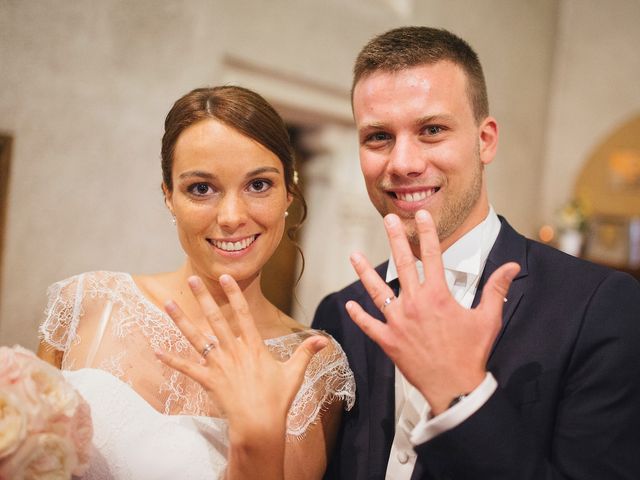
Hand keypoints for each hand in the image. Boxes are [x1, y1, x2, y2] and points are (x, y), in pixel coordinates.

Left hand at [155, 274, 327, 478]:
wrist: (259, 424)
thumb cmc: (277, 399)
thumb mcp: (295, 373)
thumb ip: (306, 352)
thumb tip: (324, 339)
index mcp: (253, 346)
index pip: (243, 313)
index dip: (234, 294)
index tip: (225, 277)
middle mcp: (233, 350)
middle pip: (216, 319)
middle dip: (203, 297)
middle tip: (192, 279)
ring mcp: (218, 364)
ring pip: (196, 337)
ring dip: (180, 320)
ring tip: (168, 303)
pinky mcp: (208, 380)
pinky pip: (187, 367)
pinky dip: (172, 359)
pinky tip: (156, 350)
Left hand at [346, 210, 518, 414]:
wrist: (455, 388)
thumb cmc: (472, 353)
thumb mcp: (488, 318)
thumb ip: (496, 289)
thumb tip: (512, 267)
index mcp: (438, 296)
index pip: (433, 255)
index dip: (427, 232)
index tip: (422, 215)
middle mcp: (415, 303)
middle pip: (402, 264)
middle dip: (395, 239)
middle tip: (388, 220)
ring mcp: (398, 322)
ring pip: (378, 291)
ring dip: (364, 272)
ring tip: (354, 256)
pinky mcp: (388, 341)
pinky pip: (369, 325)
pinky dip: (359, 315)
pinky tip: (350, 304)